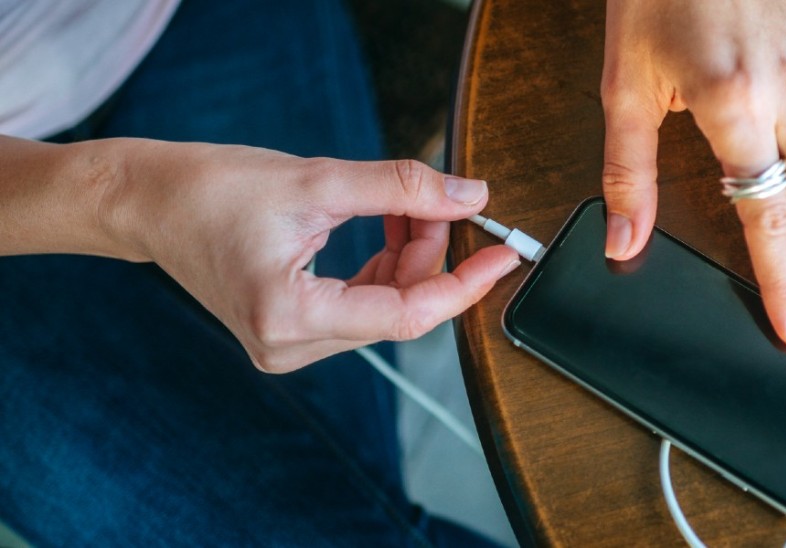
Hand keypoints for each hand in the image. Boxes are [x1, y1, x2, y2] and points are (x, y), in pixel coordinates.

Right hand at [96, 139, 518, 372]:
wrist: (148, 202)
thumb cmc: (211, 189)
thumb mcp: (317, 179)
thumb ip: (401, 189)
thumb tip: (469, 196)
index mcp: (289, 316)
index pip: (406, 316)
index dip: (464, 285)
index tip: (503, 255)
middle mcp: (288, 346)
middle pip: (398, 310)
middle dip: (431, 254)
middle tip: (442, 201)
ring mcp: (288, 346)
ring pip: (384, 308)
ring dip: (409, 258)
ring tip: (406, 205)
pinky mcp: (289, 333)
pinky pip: (361, 307)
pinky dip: (384, 268)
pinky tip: (386, 227)